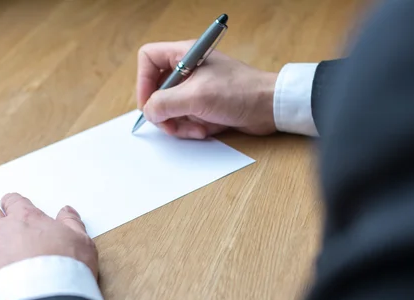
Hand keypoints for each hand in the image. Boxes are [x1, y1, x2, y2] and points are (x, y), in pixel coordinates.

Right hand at [137, 40, 277, 138]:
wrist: (269, 108)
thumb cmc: (239, 92)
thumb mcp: (195, 97)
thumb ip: (165, 103)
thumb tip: (149, 112)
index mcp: (185, 55)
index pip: (148, 59)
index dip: (143, 82)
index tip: (150, 103)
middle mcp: (188, 69)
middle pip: (156, 90)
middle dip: (163, 111)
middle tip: (171, 124)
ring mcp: (196, 89)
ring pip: (170, 109)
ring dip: (179, 124)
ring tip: (197, 128)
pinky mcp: (205, 105)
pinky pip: (186, 119)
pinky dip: (192, 128)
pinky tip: (207, 129)